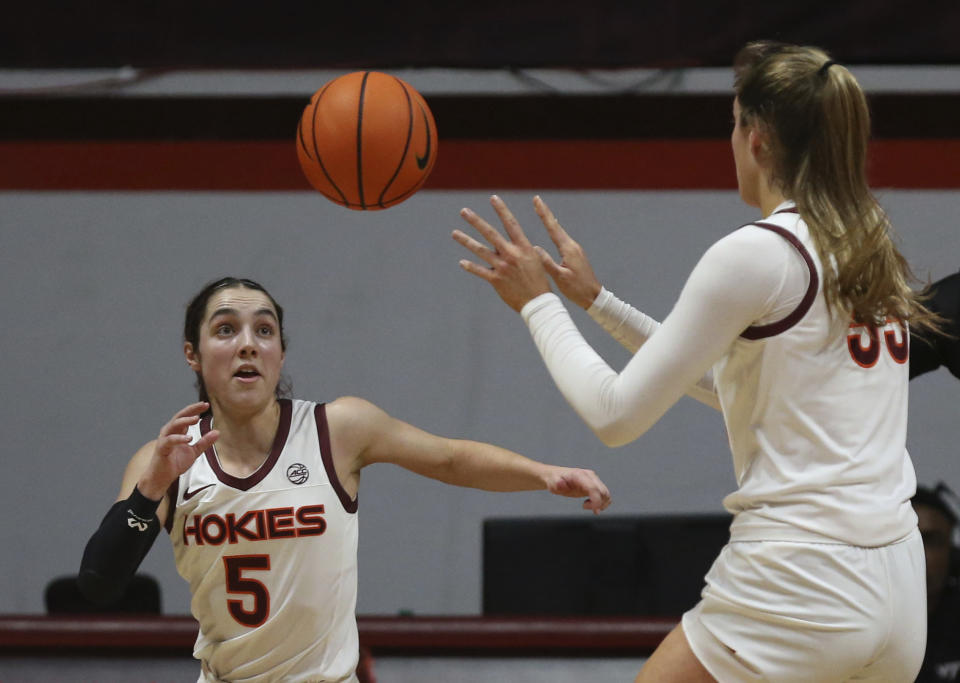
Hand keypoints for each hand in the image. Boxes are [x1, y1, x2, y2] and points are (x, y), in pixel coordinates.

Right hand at [138, 402, 219, 498]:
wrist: (162, 478)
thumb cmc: (175, 463)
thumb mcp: (194, 452)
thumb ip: (204, 442)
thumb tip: (217, 432)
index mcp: (177, 431)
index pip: (186, 416)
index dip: (195, 409)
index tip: (206, 404)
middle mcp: (169, 432)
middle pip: (179, 416)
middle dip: (191, 410)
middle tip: (203, 405)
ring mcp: (164, 439)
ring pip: (173, 425)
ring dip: (184, 421)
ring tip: (196, 419)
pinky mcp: (161, 449)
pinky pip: (169, 440)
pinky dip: (179, 438)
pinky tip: (189, 438)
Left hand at [452, 195, 552, 312]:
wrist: (538, 302)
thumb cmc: (539, 281)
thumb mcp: (536, 260)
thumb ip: (524, 249)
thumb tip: (519, 241)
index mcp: (523, 247)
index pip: (511, 223)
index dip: (501, 210)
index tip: (493, 198)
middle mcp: (511, 254)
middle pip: (490, 233)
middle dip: (476, 221)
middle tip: (464, 211)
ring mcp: (502, 267)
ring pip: (480, 250)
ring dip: (466, 240)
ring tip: (454, 233)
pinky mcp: (496, 280)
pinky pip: (480, 271)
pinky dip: (470, 266)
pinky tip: (461, 262)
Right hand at [531, 196, 601, 309]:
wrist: (594, 296)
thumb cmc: (577, 289)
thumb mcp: (560, 278)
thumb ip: (547, 262)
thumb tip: (534, 247)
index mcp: (568, 249)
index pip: (553, 227)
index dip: (544, 213)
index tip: (537, 200)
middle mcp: (572, 246)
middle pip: (556, 226)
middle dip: (545, 213)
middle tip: (537, 200)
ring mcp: (575, 250)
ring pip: (559, 232)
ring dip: (550, 222)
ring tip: (541, 211)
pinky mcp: (575, 255)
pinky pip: (561, 240)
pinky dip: (554, 232)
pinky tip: (552, 230)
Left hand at [544, 466, 611, 513]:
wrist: (556, 476)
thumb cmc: (554, 480)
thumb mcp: (552, 483)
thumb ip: (557, 484)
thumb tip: (561, 484)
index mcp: (580, 475)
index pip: (594, 488)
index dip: (597, 501)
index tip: (594, 510)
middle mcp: (590, 476)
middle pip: (603, 492)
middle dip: (598, 504)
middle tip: (584, 506)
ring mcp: (593, 480)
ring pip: (606, 494)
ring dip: (601, 504)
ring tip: (587, 505)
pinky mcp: (595, 485)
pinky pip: (605, 495)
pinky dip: (602, 503)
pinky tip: (592, 505)